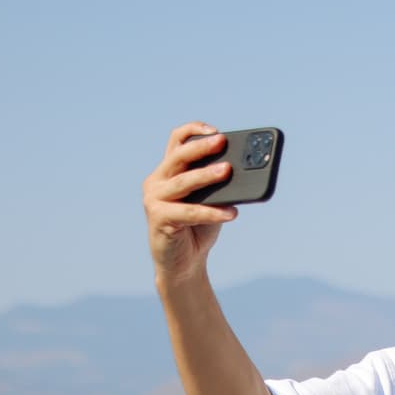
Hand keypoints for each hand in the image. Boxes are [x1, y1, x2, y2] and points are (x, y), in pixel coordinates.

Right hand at [144, 122, 239, 280]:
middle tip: (222, 142)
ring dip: (206, 175)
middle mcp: (156, 181)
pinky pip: (189, 212)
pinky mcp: (158, 219)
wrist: (184, 264)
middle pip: (178, 156)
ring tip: (227, 171)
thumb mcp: (211, 201)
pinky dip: (212, 212)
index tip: (215, 131)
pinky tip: (231, 213)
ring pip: (183, 182)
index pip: (176, 141)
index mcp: (168, 172)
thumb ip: (218, 185)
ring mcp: (154, 199)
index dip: (193, 131)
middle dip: (201, 148)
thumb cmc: (198, 229)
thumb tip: (239, 171)